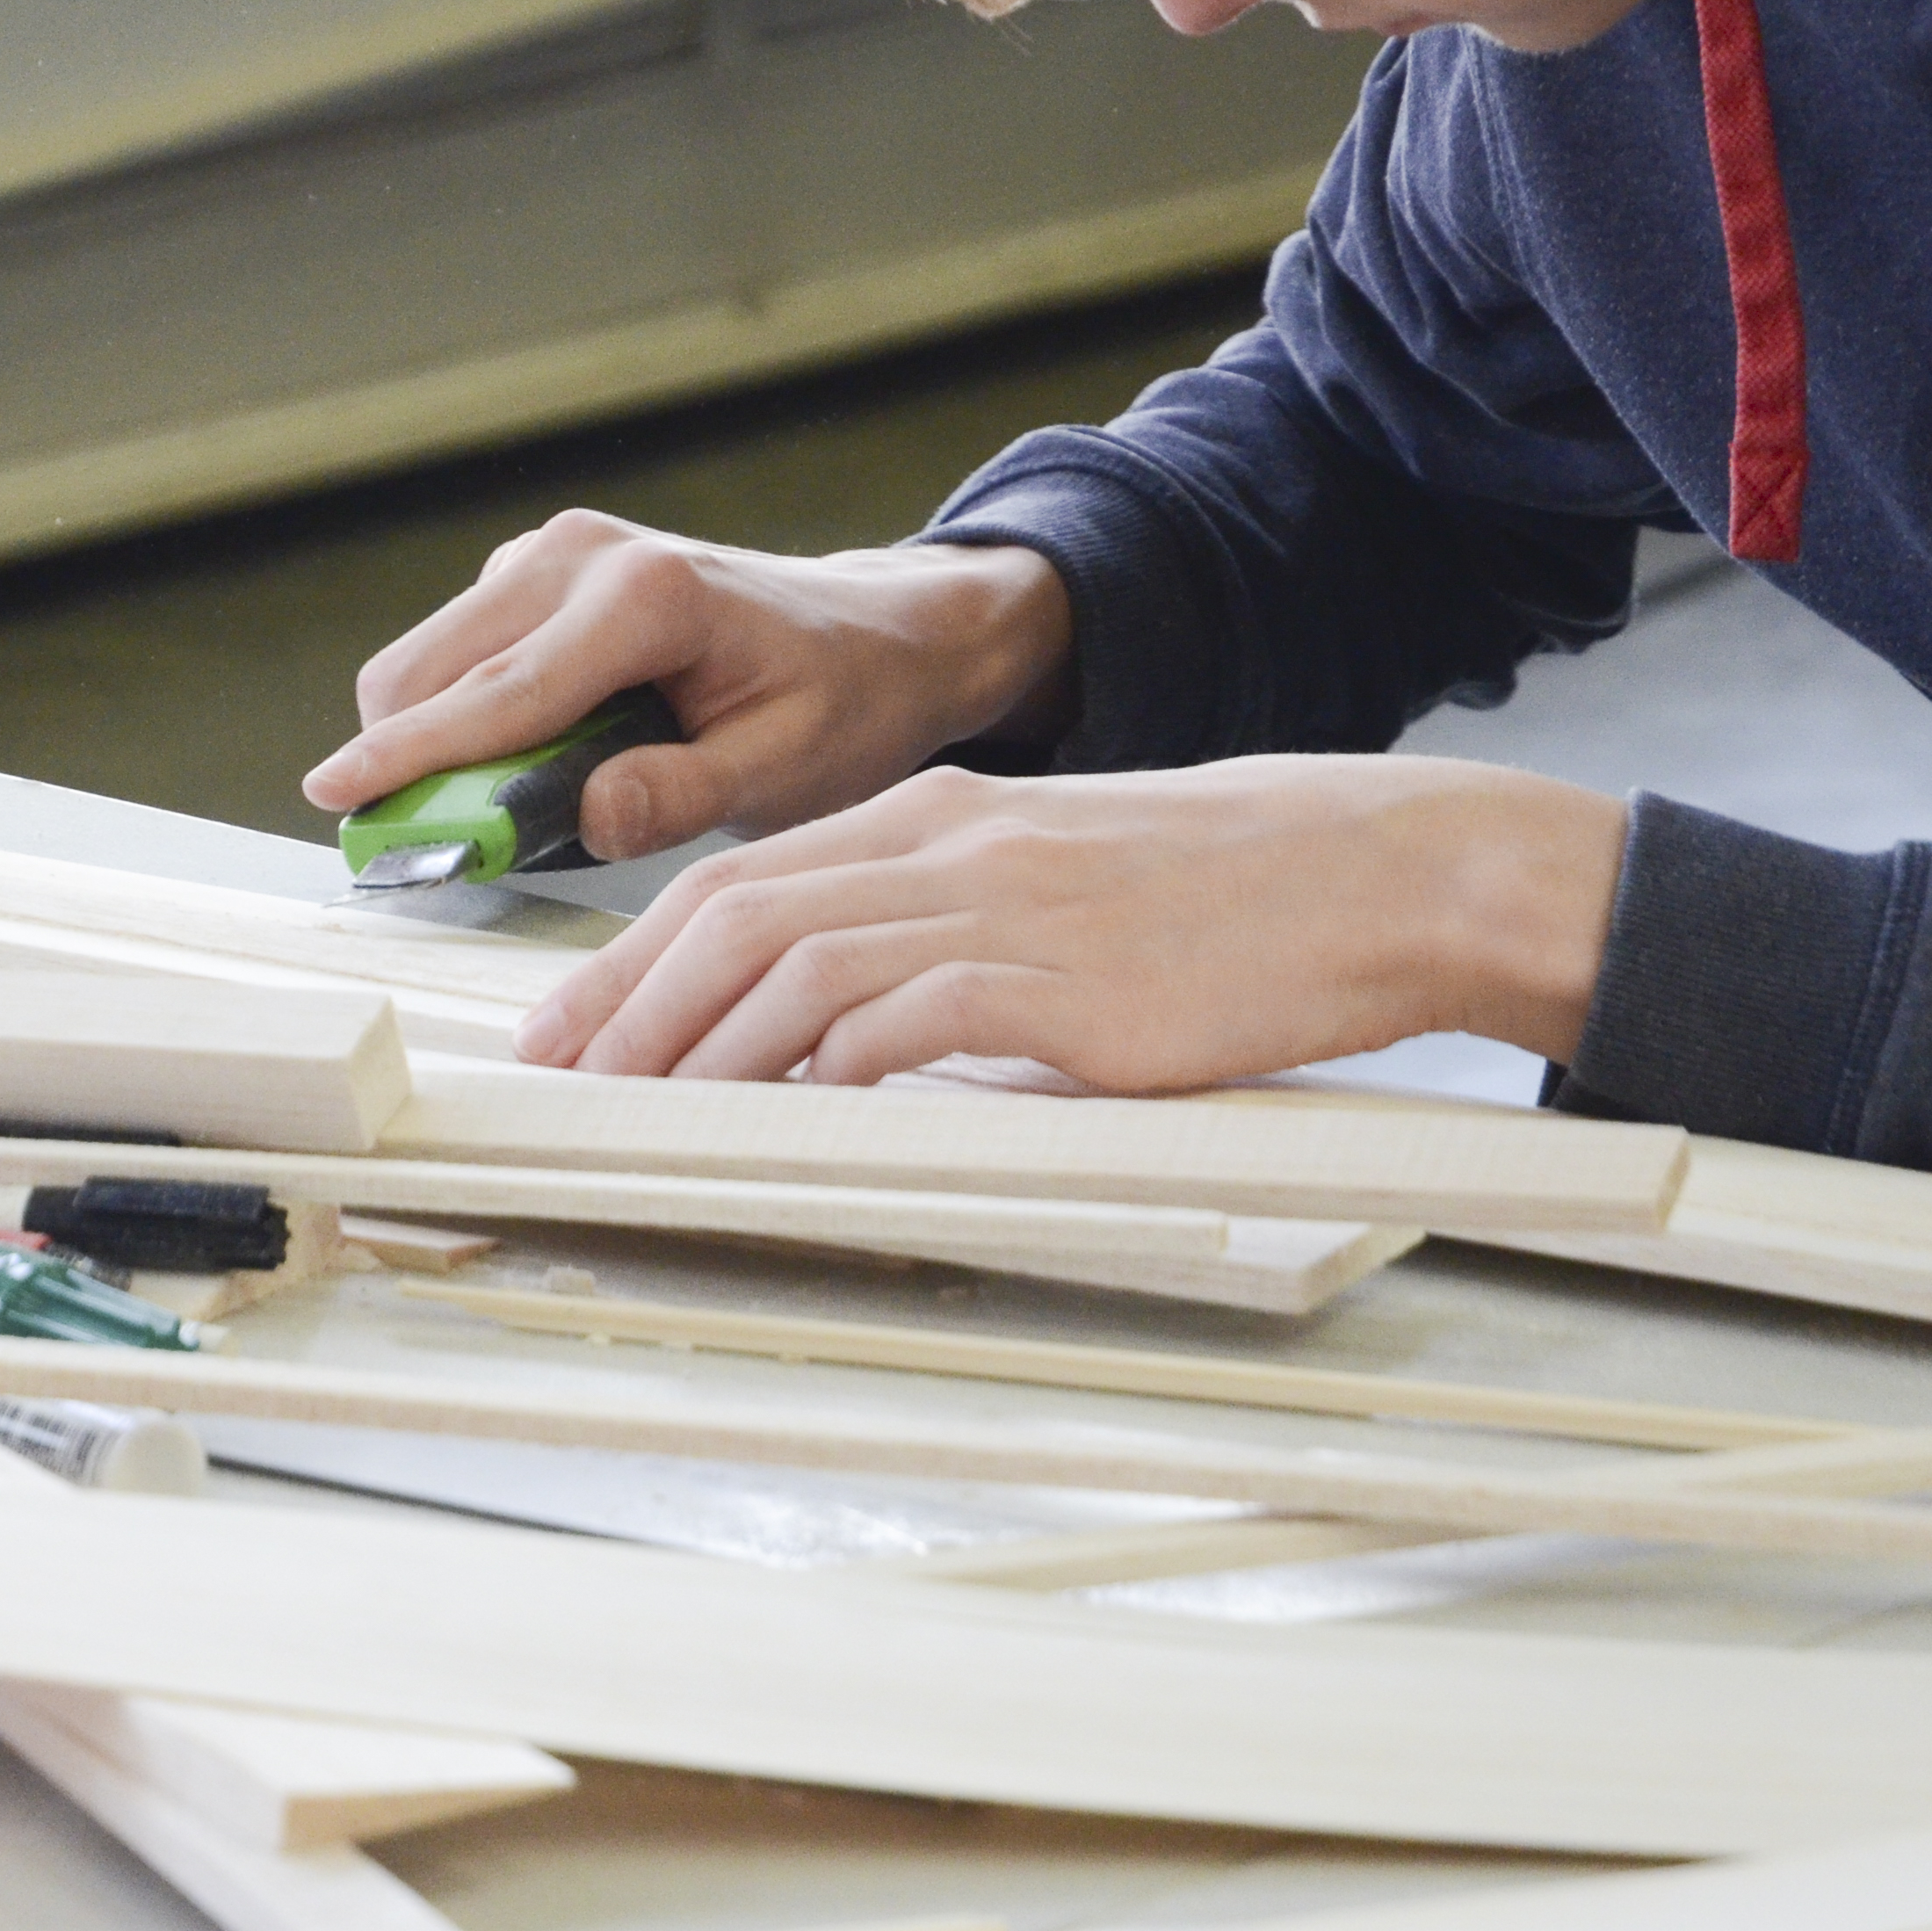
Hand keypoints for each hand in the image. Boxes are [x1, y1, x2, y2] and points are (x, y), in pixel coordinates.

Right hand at [303, 512, 1076, 861]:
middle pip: (431, 669)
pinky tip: (538, 761)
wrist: (878, 634)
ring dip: (436, 741)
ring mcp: (552, 555)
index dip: (409, 754)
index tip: (335, 795)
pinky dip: (463, 715)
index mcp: (644, 600)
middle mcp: (582, 557)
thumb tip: (580, 815)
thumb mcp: (783, 769)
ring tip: (510, 813)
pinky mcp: (537, 572)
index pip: (499, 694)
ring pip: (429, 660)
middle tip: (432, 850)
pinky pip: (460, 654)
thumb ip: (680, 795)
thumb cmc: (841, 701)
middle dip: (408, 761)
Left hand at [514, 754, 1631, 1088]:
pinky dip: (822, 1070)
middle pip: (735, 914)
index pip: (744, 878)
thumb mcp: (1059, 892)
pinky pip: (900, 1019)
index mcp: (941, 815)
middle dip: (630, 1004)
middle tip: (564, 1079)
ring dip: (700, 1048)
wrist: (1367, 874)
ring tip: (638, 1114)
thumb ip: (953, 940)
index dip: (639, 956)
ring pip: (793, 963)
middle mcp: (948, 844)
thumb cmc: (1225, 900)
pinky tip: (779, 1116)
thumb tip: (859, 1035)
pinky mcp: (1055, 978)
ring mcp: (998, 905)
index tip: (575, 1024)